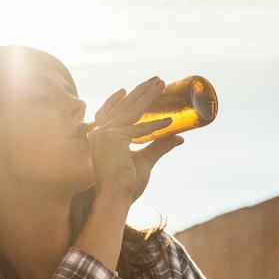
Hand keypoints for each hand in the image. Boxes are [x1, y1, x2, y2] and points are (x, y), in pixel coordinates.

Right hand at [86, 77, 184, 203]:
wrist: (116, 198)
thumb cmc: (126, 184)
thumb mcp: (145, 160)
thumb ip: (159, 145)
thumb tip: (179, 137)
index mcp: (99, 136)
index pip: (109, 111)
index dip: (119, 99)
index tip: (128, 89)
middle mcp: (98, 132)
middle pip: (123, 106)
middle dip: (141, 92)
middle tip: (156, 80)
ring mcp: (104, 134)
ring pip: (131, 111)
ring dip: (148, 96)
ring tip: (162, 85)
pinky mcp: (114, 138)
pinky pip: (140, 130)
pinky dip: (156, 126)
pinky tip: (170, 122)